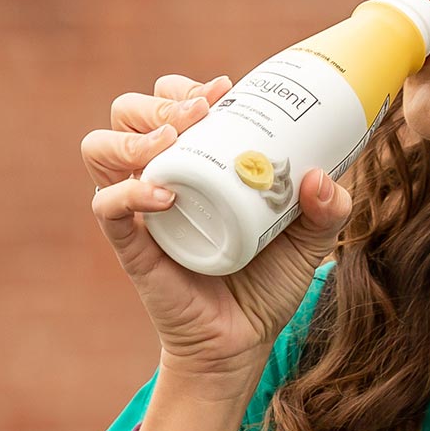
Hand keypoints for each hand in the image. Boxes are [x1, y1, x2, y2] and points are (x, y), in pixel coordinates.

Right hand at [81, 72, 351, 389]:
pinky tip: (164, 195)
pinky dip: (129, 192)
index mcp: (197, 163)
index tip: (226, 88)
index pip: (171, 102)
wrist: (242, 344)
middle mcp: (161, 177)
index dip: (188, 86)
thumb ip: (329, 208)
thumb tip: (319, 176)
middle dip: (158, 100)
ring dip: (131, 133)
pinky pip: (107, 207)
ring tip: (171, 139)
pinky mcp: (131, 246)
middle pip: (127, 112)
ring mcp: (140, 210)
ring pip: (100, 148)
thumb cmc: (268, 282)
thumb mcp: (311, 240)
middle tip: (200, 111)